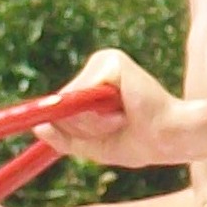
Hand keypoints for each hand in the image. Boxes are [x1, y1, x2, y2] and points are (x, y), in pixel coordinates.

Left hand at [40, 50, 191, 169]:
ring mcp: (104, 62)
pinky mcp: (112, 60)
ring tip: (122, 119)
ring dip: (91, 122)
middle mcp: (96, 70)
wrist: (168, 139)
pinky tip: (125, 108)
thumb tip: (38, 129)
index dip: (59, 121)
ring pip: (71, 99)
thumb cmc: (139, 143)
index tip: (60, 133)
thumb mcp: (93, 146)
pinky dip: (100, 110)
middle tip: (114, 128)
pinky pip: (85, 91)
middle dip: (80, 126)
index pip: (61, 105)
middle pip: (60, 103)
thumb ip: (65, 138)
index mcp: (92, 87)